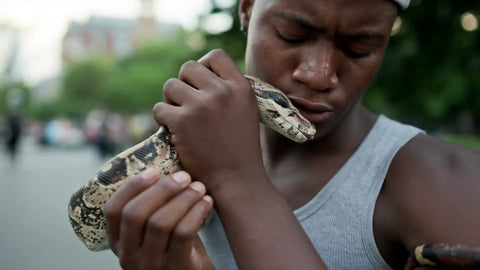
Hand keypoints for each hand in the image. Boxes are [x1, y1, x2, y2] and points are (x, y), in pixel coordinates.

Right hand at [104, 168, 214, 269]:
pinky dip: (197, 212)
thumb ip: (154, 206)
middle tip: (184, 176)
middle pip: (135, 214)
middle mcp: (129, 256)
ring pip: (160, 223)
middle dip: (162, 189)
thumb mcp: (155, 231)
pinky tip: (207, 202)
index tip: (153, 170)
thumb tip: (166, 162)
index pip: (112, 210)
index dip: (131, 187)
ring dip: (183, 198)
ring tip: (199, 187)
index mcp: (118, 242)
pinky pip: (183, 233)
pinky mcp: (176, 268)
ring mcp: (151, 266)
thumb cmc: (176, 247)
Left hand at [153, 49, 264, 191]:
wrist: (236, 180)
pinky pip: (159, 108)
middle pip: (188, 67)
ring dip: (170, 101)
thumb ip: (229, 90)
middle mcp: (222, 92)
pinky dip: (162, 119)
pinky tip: (173, 131)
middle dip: (183, 84)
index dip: (204, 66)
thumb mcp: (245, 111)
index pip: (216, 56)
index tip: (200, 84)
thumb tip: (202, 70)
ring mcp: (201, 106)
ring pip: (170, 85)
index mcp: (241, 87)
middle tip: (186, 104)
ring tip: (180, 118)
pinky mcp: (182, 122)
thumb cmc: (239, 148)